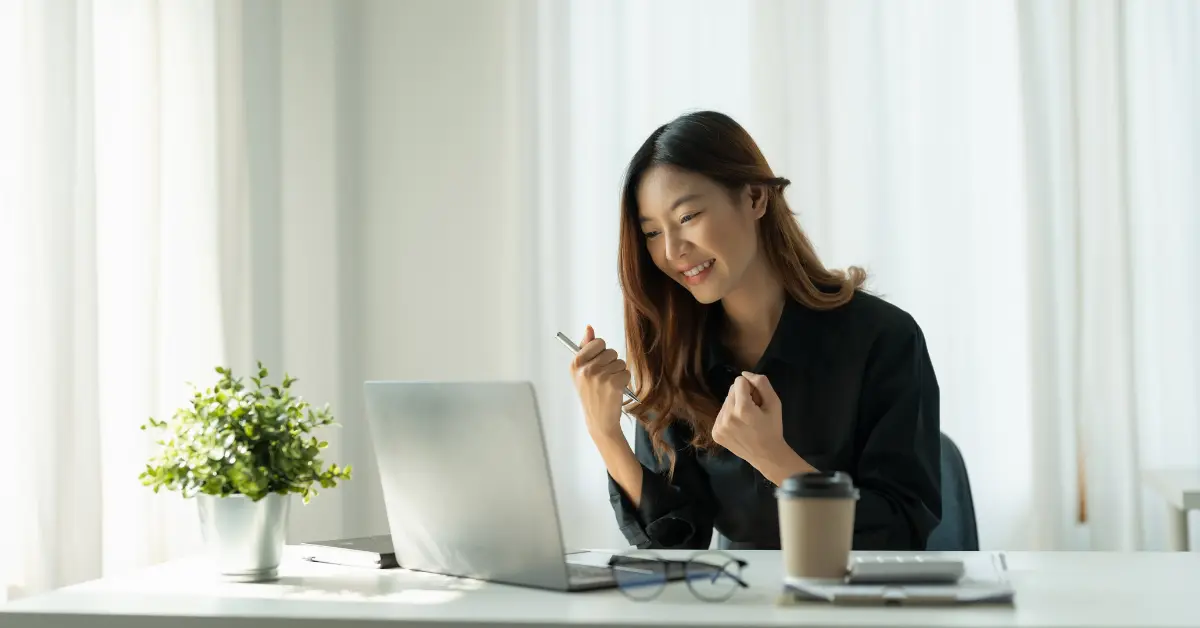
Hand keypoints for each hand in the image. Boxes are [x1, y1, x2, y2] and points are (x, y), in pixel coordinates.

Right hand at [569, 325, 630, 440]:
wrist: (599, 420)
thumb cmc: (591, 393)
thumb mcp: (582, 371)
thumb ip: (585, 347)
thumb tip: (589, 327)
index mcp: (576, 363)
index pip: (598, 342)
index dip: (601, 352)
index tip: (597, 364)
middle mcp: (586, 369)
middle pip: (611, 351)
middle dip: (611, 363)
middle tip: (603, 379)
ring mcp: (599, 376)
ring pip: (620, 362)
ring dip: (618, 372)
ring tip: (609, 385)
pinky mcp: (613, 384)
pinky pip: (626, 372)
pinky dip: (624, 381)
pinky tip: (615, 391)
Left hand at [711, 372, 785, 468]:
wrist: (767, 456)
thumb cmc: (772, 428)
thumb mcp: (774, 403)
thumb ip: (761, 383)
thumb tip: (744, 374)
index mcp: (743, 409)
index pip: (739, 381)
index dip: (750, 387)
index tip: (757, 400)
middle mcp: (727, 417)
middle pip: (731, 391)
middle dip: (742, 396)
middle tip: (753, 411)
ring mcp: (719, 426)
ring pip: (725, 402)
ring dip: (735, 406)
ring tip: (746, 420)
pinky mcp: (715, 433)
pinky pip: (721, 415)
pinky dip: (729, 417)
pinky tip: (739, 427)